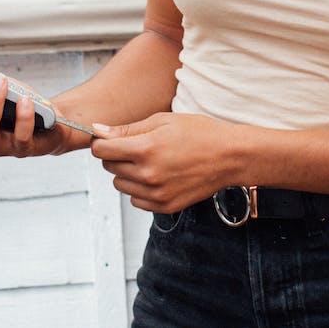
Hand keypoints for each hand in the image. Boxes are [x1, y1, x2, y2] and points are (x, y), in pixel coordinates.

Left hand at [90, 112, 239, 212]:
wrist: (230, 156)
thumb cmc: (199, 133)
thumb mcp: (162, 121)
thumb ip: (127, 129)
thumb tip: (98, 130)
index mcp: (145, 149)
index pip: (101, 150)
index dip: (103, 142)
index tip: (110, 139)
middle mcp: (148, 175)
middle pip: (109, 167)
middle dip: (116, 156)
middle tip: (138, 147)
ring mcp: (157, 194)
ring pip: (120, 185)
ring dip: (127, 173)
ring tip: (150, 161)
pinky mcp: (165, 206)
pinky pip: (136, 200)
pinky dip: (140, 189)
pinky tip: (158, 176)